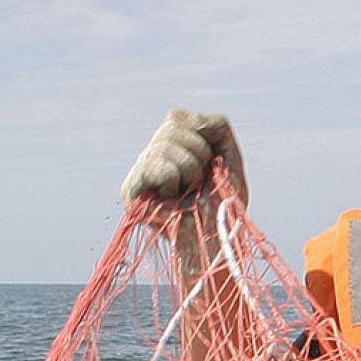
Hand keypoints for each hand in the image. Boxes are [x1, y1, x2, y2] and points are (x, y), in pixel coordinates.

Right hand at [120, 109, 247, 204]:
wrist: (216, 242)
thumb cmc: (223, 206)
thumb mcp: (229, 157)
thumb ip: (216, 126)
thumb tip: (192, 120)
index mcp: (171, 148)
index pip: (178, 117)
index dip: (202, 139)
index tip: (210, 168)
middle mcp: (150, 156)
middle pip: (171, 124)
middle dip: (198, 154)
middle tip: (198, 183)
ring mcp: (139, 172)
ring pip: (165, 144)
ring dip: (189, 170)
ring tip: (187, 194)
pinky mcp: (130, 189)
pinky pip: (156, 164)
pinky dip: (173, 180)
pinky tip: (172, 199)